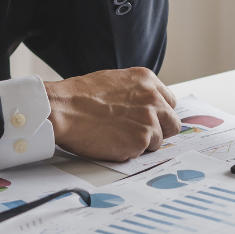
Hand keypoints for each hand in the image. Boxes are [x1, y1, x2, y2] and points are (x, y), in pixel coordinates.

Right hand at [45, 67, 180, 161]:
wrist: (62, 109)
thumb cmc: (78, 96)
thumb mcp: (113, 81)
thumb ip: (135, 92)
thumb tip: (144, 106)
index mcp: (146, 80)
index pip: (169, 102)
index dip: (159, 114)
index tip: (150, 119)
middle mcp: (152, 98)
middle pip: (172, 123)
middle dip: (158, 130)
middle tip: (136, 133)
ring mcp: (149, 120)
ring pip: (158, 141)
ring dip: (141, 142)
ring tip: (115, 135)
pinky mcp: (141, 141)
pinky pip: (142, 153)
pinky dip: (128, 151)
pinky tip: (110, 142)